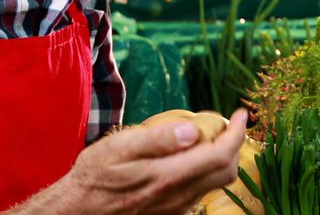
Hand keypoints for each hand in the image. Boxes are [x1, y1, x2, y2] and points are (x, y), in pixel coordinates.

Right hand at [62, 108, 247, 213]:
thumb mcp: (120, 148)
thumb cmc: (95, 175)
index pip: (221, 155)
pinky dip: (205, 171)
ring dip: (220, 158)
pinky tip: (189, 158)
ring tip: (209, 136)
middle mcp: (178, 196)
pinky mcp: (170, 214)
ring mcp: (176, 208)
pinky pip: (199, 192)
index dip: (237, 133)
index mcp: (169, 176)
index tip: (241, 114)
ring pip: (214, 183)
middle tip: (226, 123)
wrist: (79, 210)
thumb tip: (193, 130)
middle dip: (234, 145)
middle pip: (225, 171)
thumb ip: (159, 139)